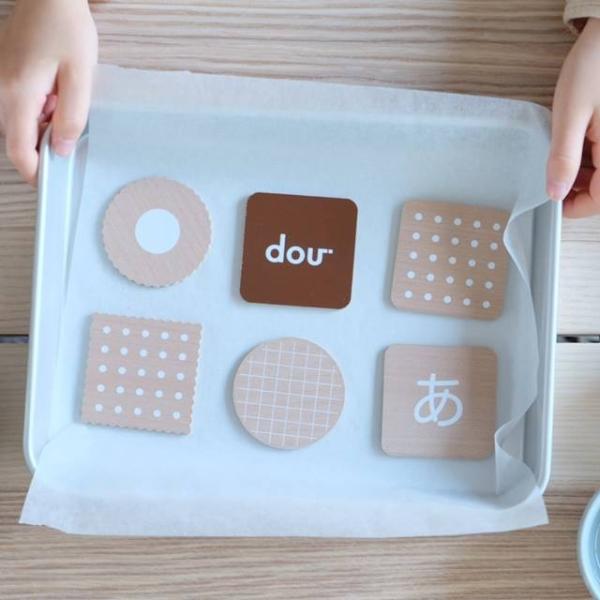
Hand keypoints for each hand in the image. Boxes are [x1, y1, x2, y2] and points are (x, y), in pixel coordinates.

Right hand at [0, 0, 96, 184]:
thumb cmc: (67, 29)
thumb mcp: (80, 76)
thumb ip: (72, 117)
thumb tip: (62, 150)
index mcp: (18, 94)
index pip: (19, 150)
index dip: (35, 173)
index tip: (52, 185)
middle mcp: (0, 91)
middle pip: (18, 139)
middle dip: (44, 144)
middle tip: (70, 130)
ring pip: (20, 123)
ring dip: (44, 124)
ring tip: (64, 98)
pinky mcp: (4, 76)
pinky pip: (19, 106)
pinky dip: (39, 109)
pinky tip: (56, 91)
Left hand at [547, 18, 599, 216]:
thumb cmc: (594, 67)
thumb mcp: (571, 115)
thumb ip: (564, 158)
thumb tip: (555, 194)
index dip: (577, 207)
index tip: (553, 204)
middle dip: (579, 189)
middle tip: (552, 179)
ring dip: (585, 174)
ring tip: (562, 159)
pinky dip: (591, 158)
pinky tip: (577, 145)